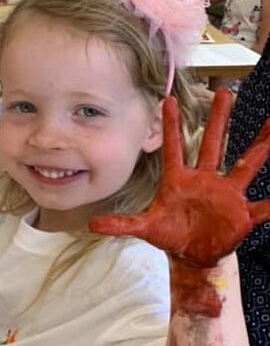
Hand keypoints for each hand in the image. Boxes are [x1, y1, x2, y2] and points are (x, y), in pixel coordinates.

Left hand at [90, 89, 269, 267]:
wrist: (192, 254)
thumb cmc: (170, 235)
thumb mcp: (145, 228)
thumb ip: (122, 225)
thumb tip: (92, 225)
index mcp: (180, 181)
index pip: (174, 148)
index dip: (171, 126)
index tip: (167, 99)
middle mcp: (206, 180)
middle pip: (213, 144)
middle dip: (218, 120)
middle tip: (226, 90)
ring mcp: (226, 194)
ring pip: (247, 165)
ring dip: (260, 145)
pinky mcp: (242, 214)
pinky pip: (263, 207)